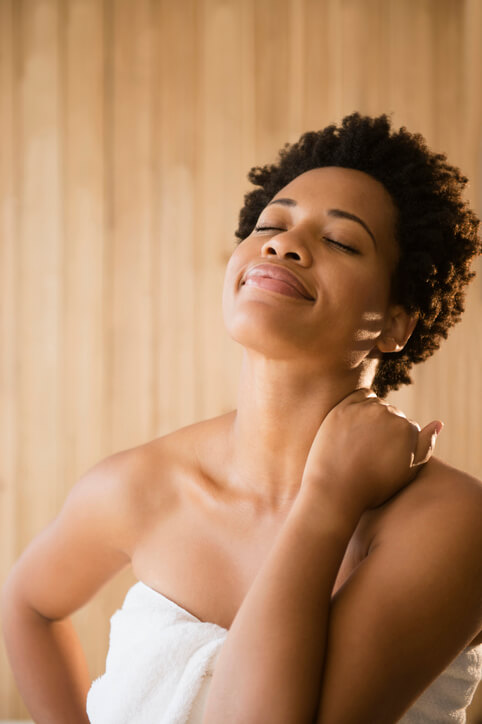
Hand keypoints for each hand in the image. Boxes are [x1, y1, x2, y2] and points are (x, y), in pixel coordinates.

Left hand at [300, 388, 442, 515]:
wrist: (336, 490)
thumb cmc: (374, 486)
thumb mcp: (408, 471)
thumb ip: (426, 445)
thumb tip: (438, 423)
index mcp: (407, 428)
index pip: (409, 427)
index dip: (397, 444)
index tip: (384, 459)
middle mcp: (388, 414)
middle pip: (393, 414)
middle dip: (385, 428)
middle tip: (370, 451)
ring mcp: (364, 409)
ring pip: (376, 404)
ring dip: (372, 416)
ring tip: (360, 441)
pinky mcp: (343, 407)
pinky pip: (357, 398)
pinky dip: (358, 407)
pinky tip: (353, 426)